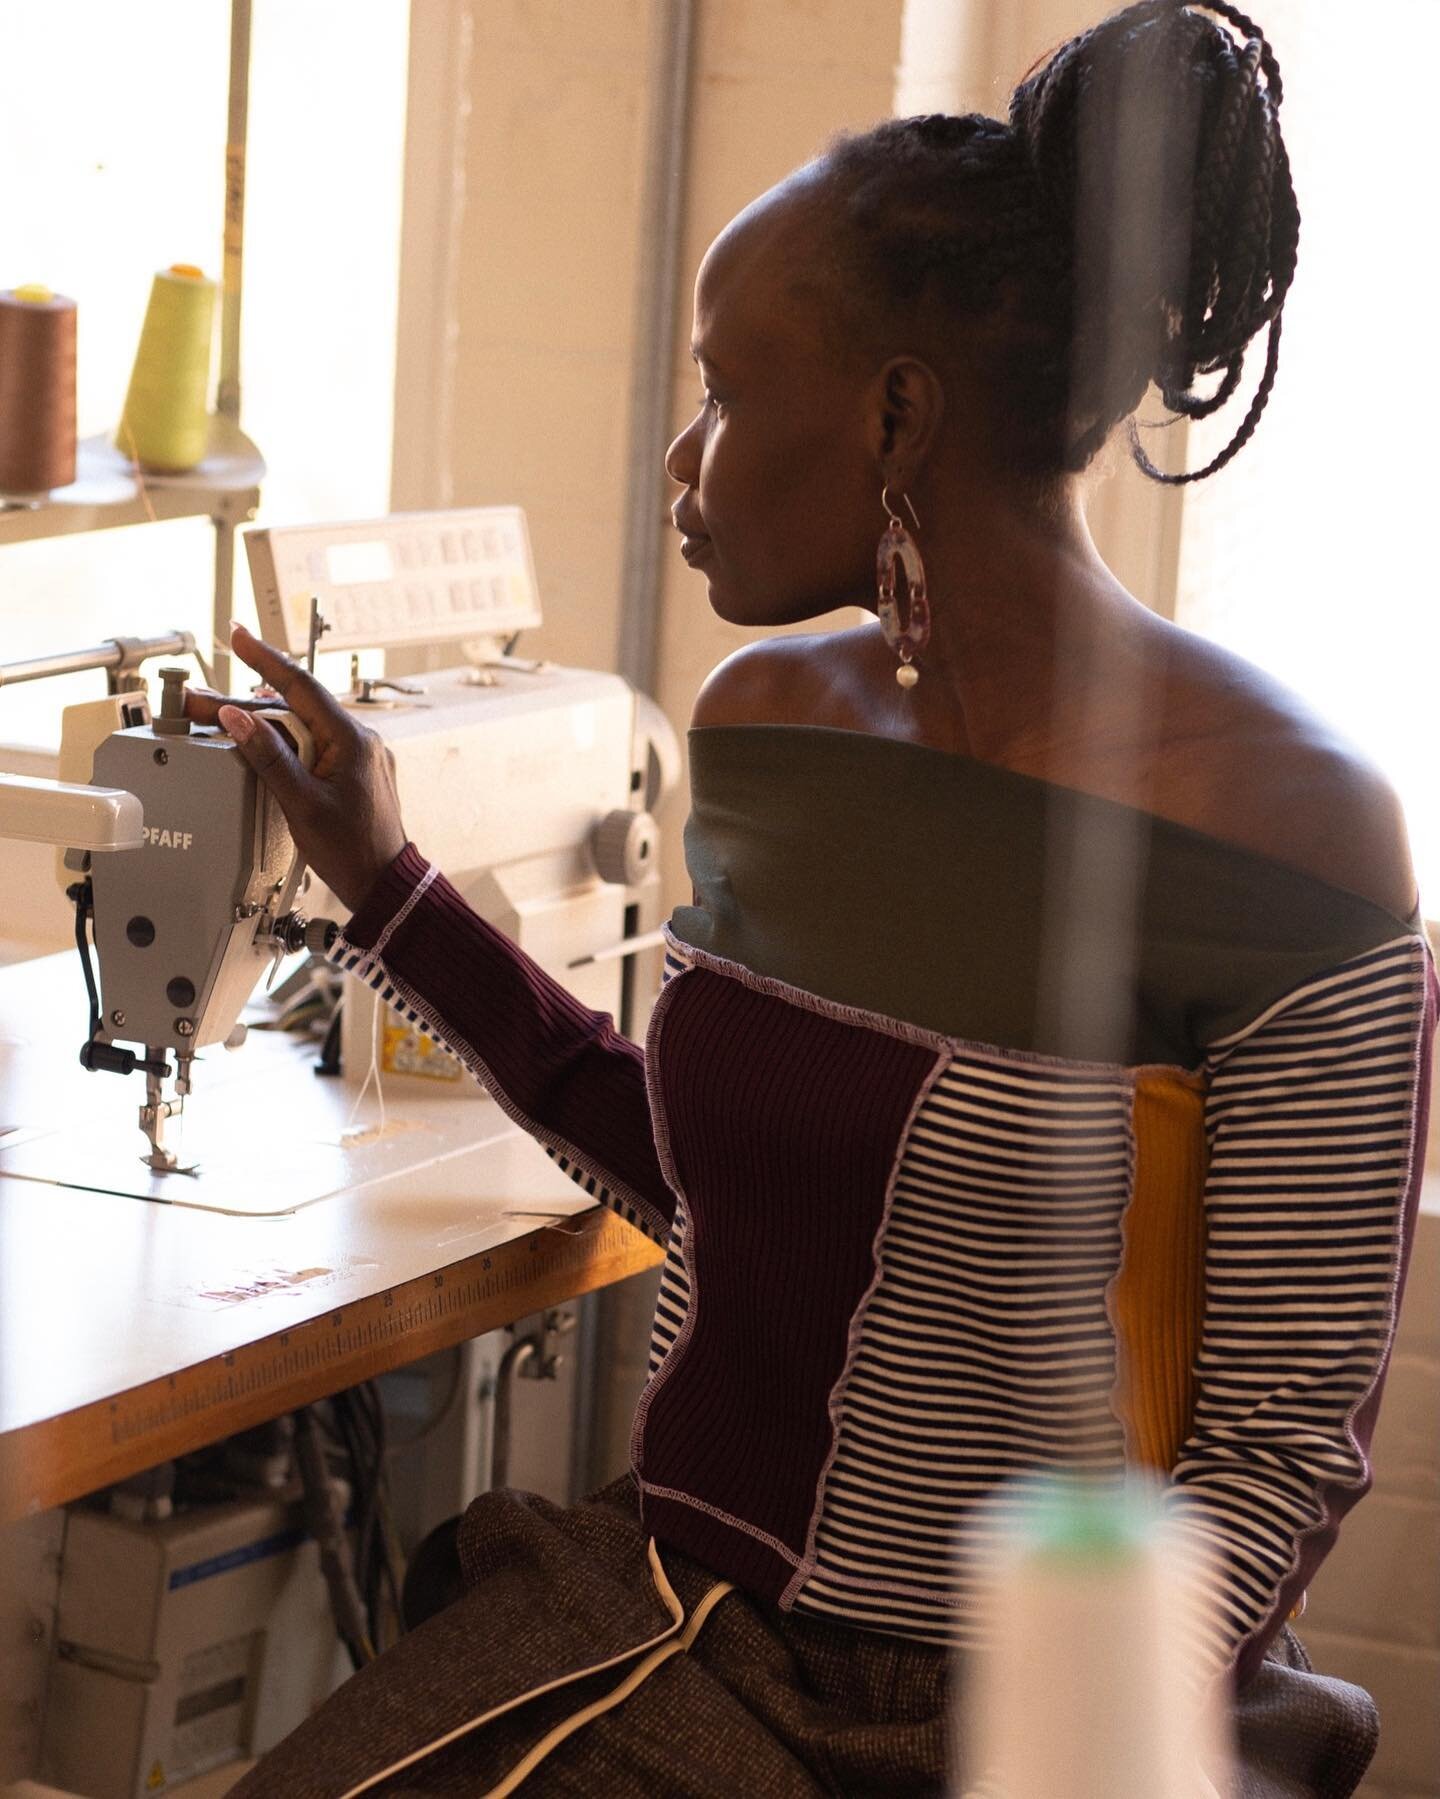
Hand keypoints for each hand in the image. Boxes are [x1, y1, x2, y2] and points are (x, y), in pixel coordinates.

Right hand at [185, 623, 407, 912]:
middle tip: (201, 701)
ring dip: (261, 723)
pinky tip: (259, 741)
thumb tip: (238, 718)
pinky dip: (283, 741)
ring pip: (302, 726)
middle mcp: (359, 739)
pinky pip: (313, 744)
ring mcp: (357, 754)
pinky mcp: (352, 770)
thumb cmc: (351, 850)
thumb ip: (268, 757)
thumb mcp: (300, 804)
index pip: (301, 686)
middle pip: (294, 707)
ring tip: (218, 720)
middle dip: (244, 703)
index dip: (265, 658)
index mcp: (351, 739)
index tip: (239, 635)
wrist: (383, 883)